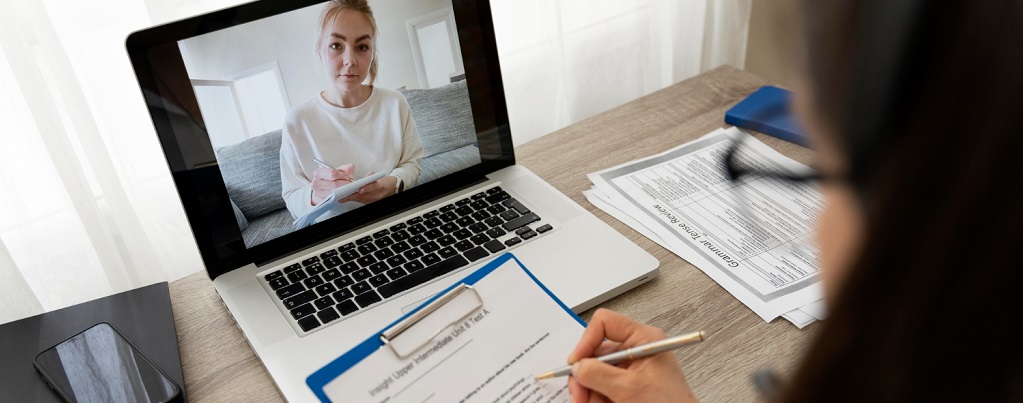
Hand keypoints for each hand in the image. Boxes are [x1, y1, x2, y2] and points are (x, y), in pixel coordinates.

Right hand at [311, 163, 354, 204]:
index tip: (347, 177)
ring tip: (347, 188)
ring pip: (334, 193)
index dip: (342, 175)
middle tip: (350, 183)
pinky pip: (334, 199)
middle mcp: (316, 183)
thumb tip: (350, 170)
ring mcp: (318, 193)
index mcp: (319, 173)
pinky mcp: (321, 200)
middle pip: (334, 184)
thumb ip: (346, 168)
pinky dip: (341, 197)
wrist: (323, 188)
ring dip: (344, 191)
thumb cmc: (330, 179)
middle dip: (345, 184)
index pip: (332, 174)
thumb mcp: (338, 171)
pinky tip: (344, 194)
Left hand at [339, 172, 396, 203]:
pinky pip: (362, 202)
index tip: (359, 189)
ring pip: (361, 200)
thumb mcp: (378, 175)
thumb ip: (370, 176)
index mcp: (380, 186)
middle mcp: (377, 194)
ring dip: (351, 199)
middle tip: (343, 197)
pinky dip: (355, 200)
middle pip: (364, 195)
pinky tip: (348, 198)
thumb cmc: (384, 181)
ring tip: (342, 198)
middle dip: (352, 196)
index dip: (366, 188)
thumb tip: (364, 178)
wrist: (391, 188)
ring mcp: (374, 200)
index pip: (372, 187)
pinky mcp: (371, 203)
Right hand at [567, 309, 696, 402]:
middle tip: (579, 395)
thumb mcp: (630, 388)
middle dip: (584, 376)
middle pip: (595, 353)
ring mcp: (631, 370)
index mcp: (644, 339)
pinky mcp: (627, 386)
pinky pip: (601, 388)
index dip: (587, 340)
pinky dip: (596, 399)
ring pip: (595, 374)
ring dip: (589, 392)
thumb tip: (578, 366)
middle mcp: (636, 351)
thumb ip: (599, 374)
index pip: (605, 323)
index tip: (576, 362)